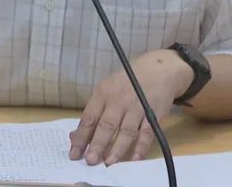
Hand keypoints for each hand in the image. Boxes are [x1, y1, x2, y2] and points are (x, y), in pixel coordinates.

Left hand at [69, 49, 192, 165]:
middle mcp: (119, 100)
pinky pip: (147, 133)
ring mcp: (137, 107)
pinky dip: (141, 147)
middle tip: (90, 161)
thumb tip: (75, 137)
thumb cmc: (126, 83)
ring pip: (126, 131)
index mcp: (103, 93)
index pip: (89, 117)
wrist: (157, 70)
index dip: (81, 137)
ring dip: (118, 149)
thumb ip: (93, 113)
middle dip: (98, 144)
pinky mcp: (153, 114)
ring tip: (109, 162)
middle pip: (107, 125)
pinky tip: (135, 159)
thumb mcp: (106, 90)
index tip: (74, 154)